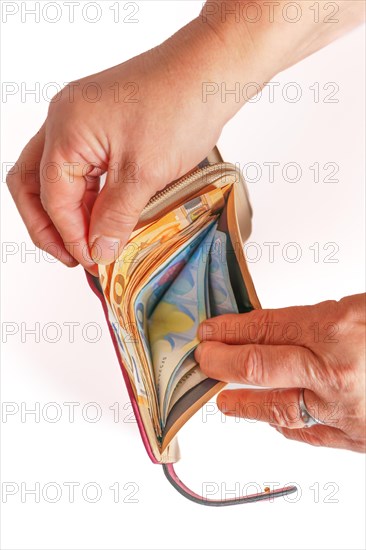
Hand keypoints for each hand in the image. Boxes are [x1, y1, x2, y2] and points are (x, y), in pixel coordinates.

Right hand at [7, 2, 363, 273]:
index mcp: (66, 130)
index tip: (92, 261)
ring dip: (68, 212)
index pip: (52, 198)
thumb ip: (116, 216)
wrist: (211, 70)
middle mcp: (64, 121)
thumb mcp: (145, 173)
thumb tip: (99, 251)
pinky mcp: (99, 124)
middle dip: (49, 225)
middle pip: (33, 184)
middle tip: (73, 256)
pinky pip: (79, 166)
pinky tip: (102, 216)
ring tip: (90, 243)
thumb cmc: (181, 106)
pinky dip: (86, 195)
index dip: (70, 236)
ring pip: (54, 176)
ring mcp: (79, 120)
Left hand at [195, 294, 365, 451]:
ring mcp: (343, 408)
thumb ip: (320, 318)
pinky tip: (274, 421)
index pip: (264, 328)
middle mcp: (333, 370)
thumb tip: (280, 325)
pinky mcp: (356, 435)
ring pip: (277, 408)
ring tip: (224, 401)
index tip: (211, 330)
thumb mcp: (362, 308)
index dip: (230, 329)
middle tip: (204, 358)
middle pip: (258, 366)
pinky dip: (288, 427)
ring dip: (244, 404)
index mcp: (335, 329)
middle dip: (221, 360)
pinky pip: (310, 434)